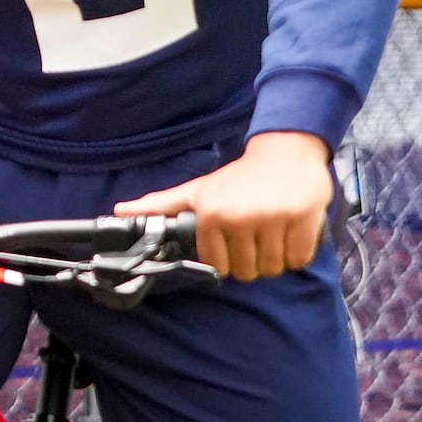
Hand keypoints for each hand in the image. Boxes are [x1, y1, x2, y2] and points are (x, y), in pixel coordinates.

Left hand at [118, 130, 332, 281]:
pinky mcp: (303, 218)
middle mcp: (240, 216)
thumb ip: (161, 206)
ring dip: (277, 256)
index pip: (221, 267)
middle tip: (258, 233)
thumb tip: (118, 212)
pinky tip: (292, 229)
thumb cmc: (239, 177)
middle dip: (255, 259)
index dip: (231, 258)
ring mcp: (273, 217)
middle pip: (248, 271)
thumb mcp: (198, 190)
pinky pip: (300, 258)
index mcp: (212, 214)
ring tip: (274, 230)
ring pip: (274, 268)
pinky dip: (299, 251)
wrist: (284, 150)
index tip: (237, 238)